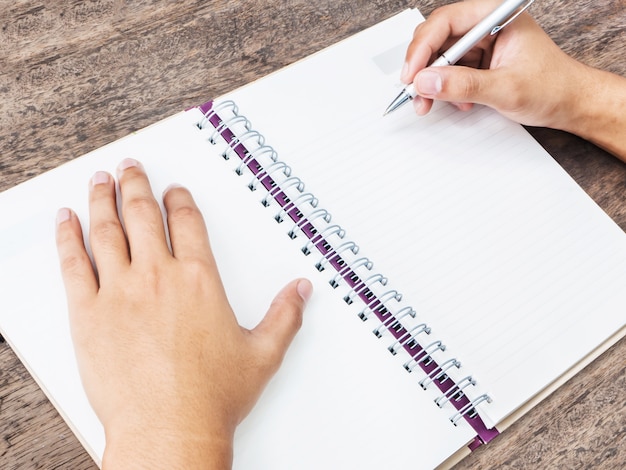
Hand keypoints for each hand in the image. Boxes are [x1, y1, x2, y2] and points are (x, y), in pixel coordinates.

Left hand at [55, 158, 311, 468]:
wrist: (169, 431)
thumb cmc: (211, 397)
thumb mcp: (262, 354)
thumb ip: (285, 316)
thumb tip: (302, 291)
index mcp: (200, 281)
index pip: (188, 223)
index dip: (180, 200)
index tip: (174, 191)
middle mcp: (159, 277)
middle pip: (145, 215)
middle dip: (137, 185)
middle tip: (131, 168)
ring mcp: (120, 292)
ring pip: (108, 230)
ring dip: (104, 200)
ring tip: (101, 180)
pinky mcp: (89, 314)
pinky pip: (74, 263)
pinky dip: (68, 237)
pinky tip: (67, 220)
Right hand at [402, 0, 625, 159]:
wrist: (571, 104)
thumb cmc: (553, 87)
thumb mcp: (506, 88)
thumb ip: (463, 85)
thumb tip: (426, 81)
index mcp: (497, 16)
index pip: (447, 22)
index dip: (423, 47)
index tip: (412, 74)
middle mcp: (487, 25)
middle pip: (438, 38)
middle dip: (423, 67)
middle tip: (415, 92)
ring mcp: (483, 44)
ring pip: (441, 57)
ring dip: (431, 82)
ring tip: (429, 103)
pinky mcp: (480, 61)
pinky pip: (451, 70)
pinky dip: (445, 89)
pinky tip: (456, 103)